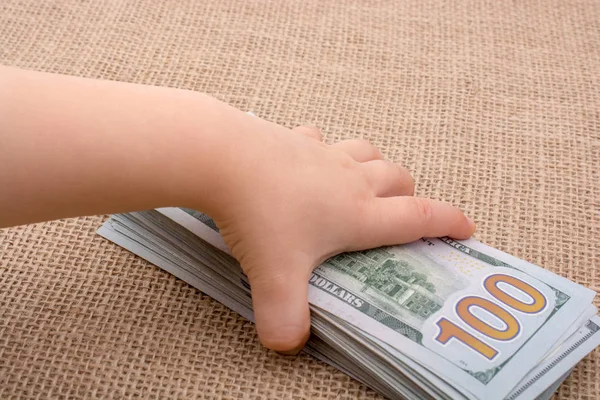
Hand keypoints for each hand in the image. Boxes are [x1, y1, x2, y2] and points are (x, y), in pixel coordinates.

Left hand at [207, 120, 475, 353]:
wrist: (223, 158)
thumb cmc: (258, 214)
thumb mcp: (275, 277)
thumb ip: (285, 318)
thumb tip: (285, 343)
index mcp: (358, 213)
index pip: (419, 216)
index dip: (448, 222)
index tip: (467, 228)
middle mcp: (349, 178)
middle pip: (398, 178)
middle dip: (410, 196)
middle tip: (403, 213)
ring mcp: (323, 153)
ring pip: (368, 152)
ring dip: (375, 166)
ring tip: (367, 183)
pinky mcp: (296, 138)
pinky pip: (323, 139)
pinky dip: (326, 148)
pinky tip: (312, 158)